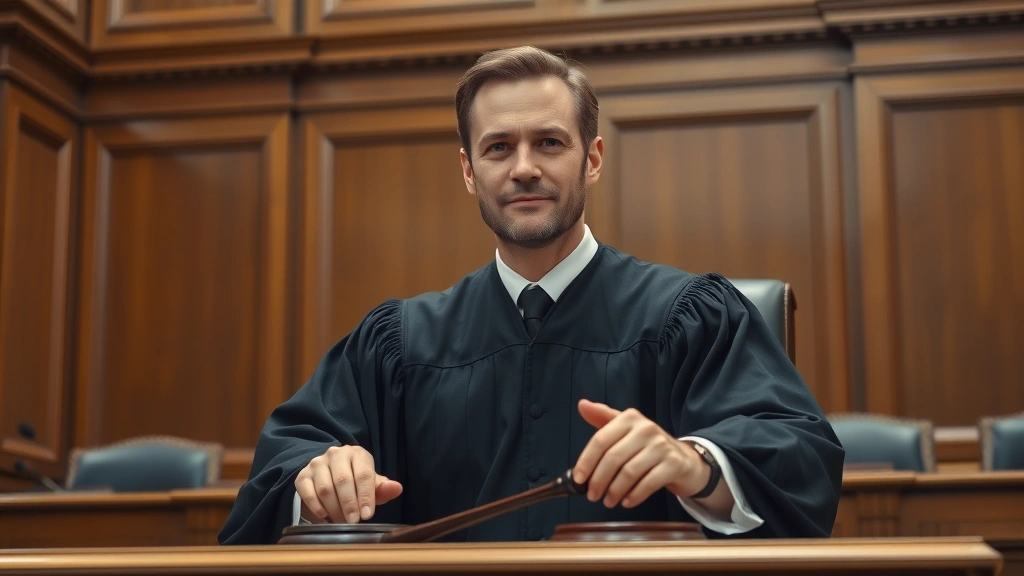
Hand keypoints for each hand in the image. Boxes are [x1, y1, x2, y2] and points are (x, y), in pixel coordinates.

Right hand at [294, 445, 402, 523]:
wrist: (329, 477)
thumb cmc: (356, 482)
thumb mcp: (371, 484)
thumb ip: (383, 488)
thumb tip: (397, 488)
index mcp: (357, 454)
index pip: (363, 474)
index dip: (366, 496)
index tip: (367, 515)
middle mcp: (336, 454)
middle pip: (343, 480)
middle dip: (349, 504)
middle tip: (354, 521)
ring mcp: (317, 463)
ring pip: (325, 488)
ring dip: (334, 508)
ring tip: (341, 522)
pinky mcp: (302, 475)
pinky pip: (307, 492)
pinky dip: (316, 507)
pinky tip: (324, 516)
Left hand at [572, 399, 706, 507]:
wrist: (685, 460)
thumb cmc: (648, 446)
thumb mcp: (625, 429)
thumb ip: (603, 418)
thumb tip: (582, 405)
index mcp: (629, 418)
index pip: (601, 439)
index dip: (586, 461)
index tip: (578, 479)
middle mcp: (646, 428)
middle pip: (613, 457)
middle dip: (598, 480)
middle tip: (592, 495)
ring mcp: (661, 446)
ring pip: (629, 472)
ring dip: (614, 491)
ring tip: (608, 501)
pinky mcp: (674, 464)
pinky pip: (648, 483)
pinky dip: (634, 495)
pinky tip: (626, 502)